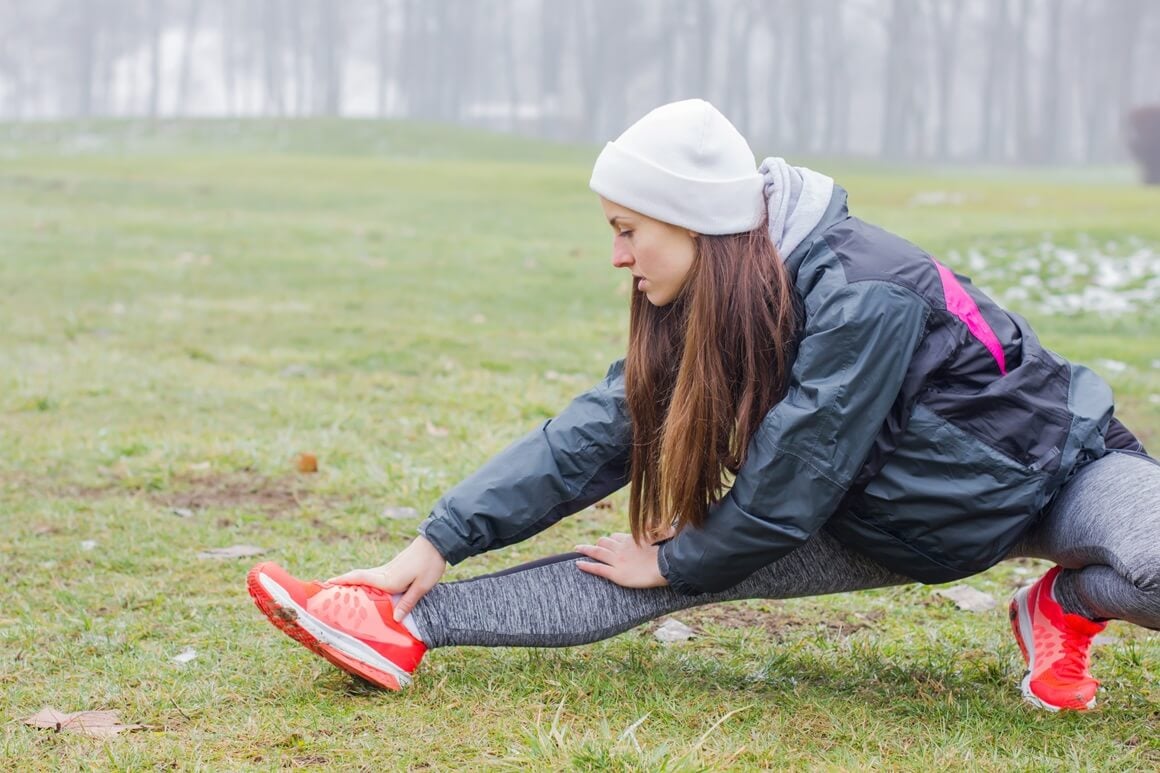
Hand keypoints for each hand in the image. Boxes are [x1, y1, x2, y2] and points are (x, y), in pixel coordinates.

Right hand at [328, 535, 445, 620]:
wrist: (437, 543)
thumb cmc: (430, 565)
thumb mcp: (422, 587)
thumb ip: (407, 603)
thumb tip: (395, 620)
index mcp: (388, 579)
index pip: (360, 579)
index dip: (343, 581)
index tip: (327, 583)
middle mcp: (384, 573)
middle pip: (358, 577)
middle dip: (342, 582)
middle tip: (326, 590)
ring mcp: (388, 569)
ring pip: (365, 576)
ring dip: (352, 582)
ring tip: (341, 593)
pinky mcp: (393, 567)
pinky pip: (373, 576)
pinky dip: (364, 581)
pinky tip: (365, 589)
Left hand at [574, 532, 667, 587]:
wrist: (667, 566)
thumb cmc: (667, 552)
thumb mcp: (662, 535)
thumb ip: (655, 528)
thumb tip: (658, 523)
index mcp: (631, 540)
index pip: (615, 537)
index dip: (610, 540)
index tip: (606, 542)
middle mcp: (621, 548)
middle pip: (603, 542)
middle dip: (597, 543)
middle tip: (590, 547)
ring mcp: (617, 561)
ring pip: (597, 552)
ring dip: (585, 550)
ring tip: (577, 549)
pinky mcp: (616, 574)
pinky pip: (598, 568)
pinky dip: (586, 565)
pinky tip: (577, 564)